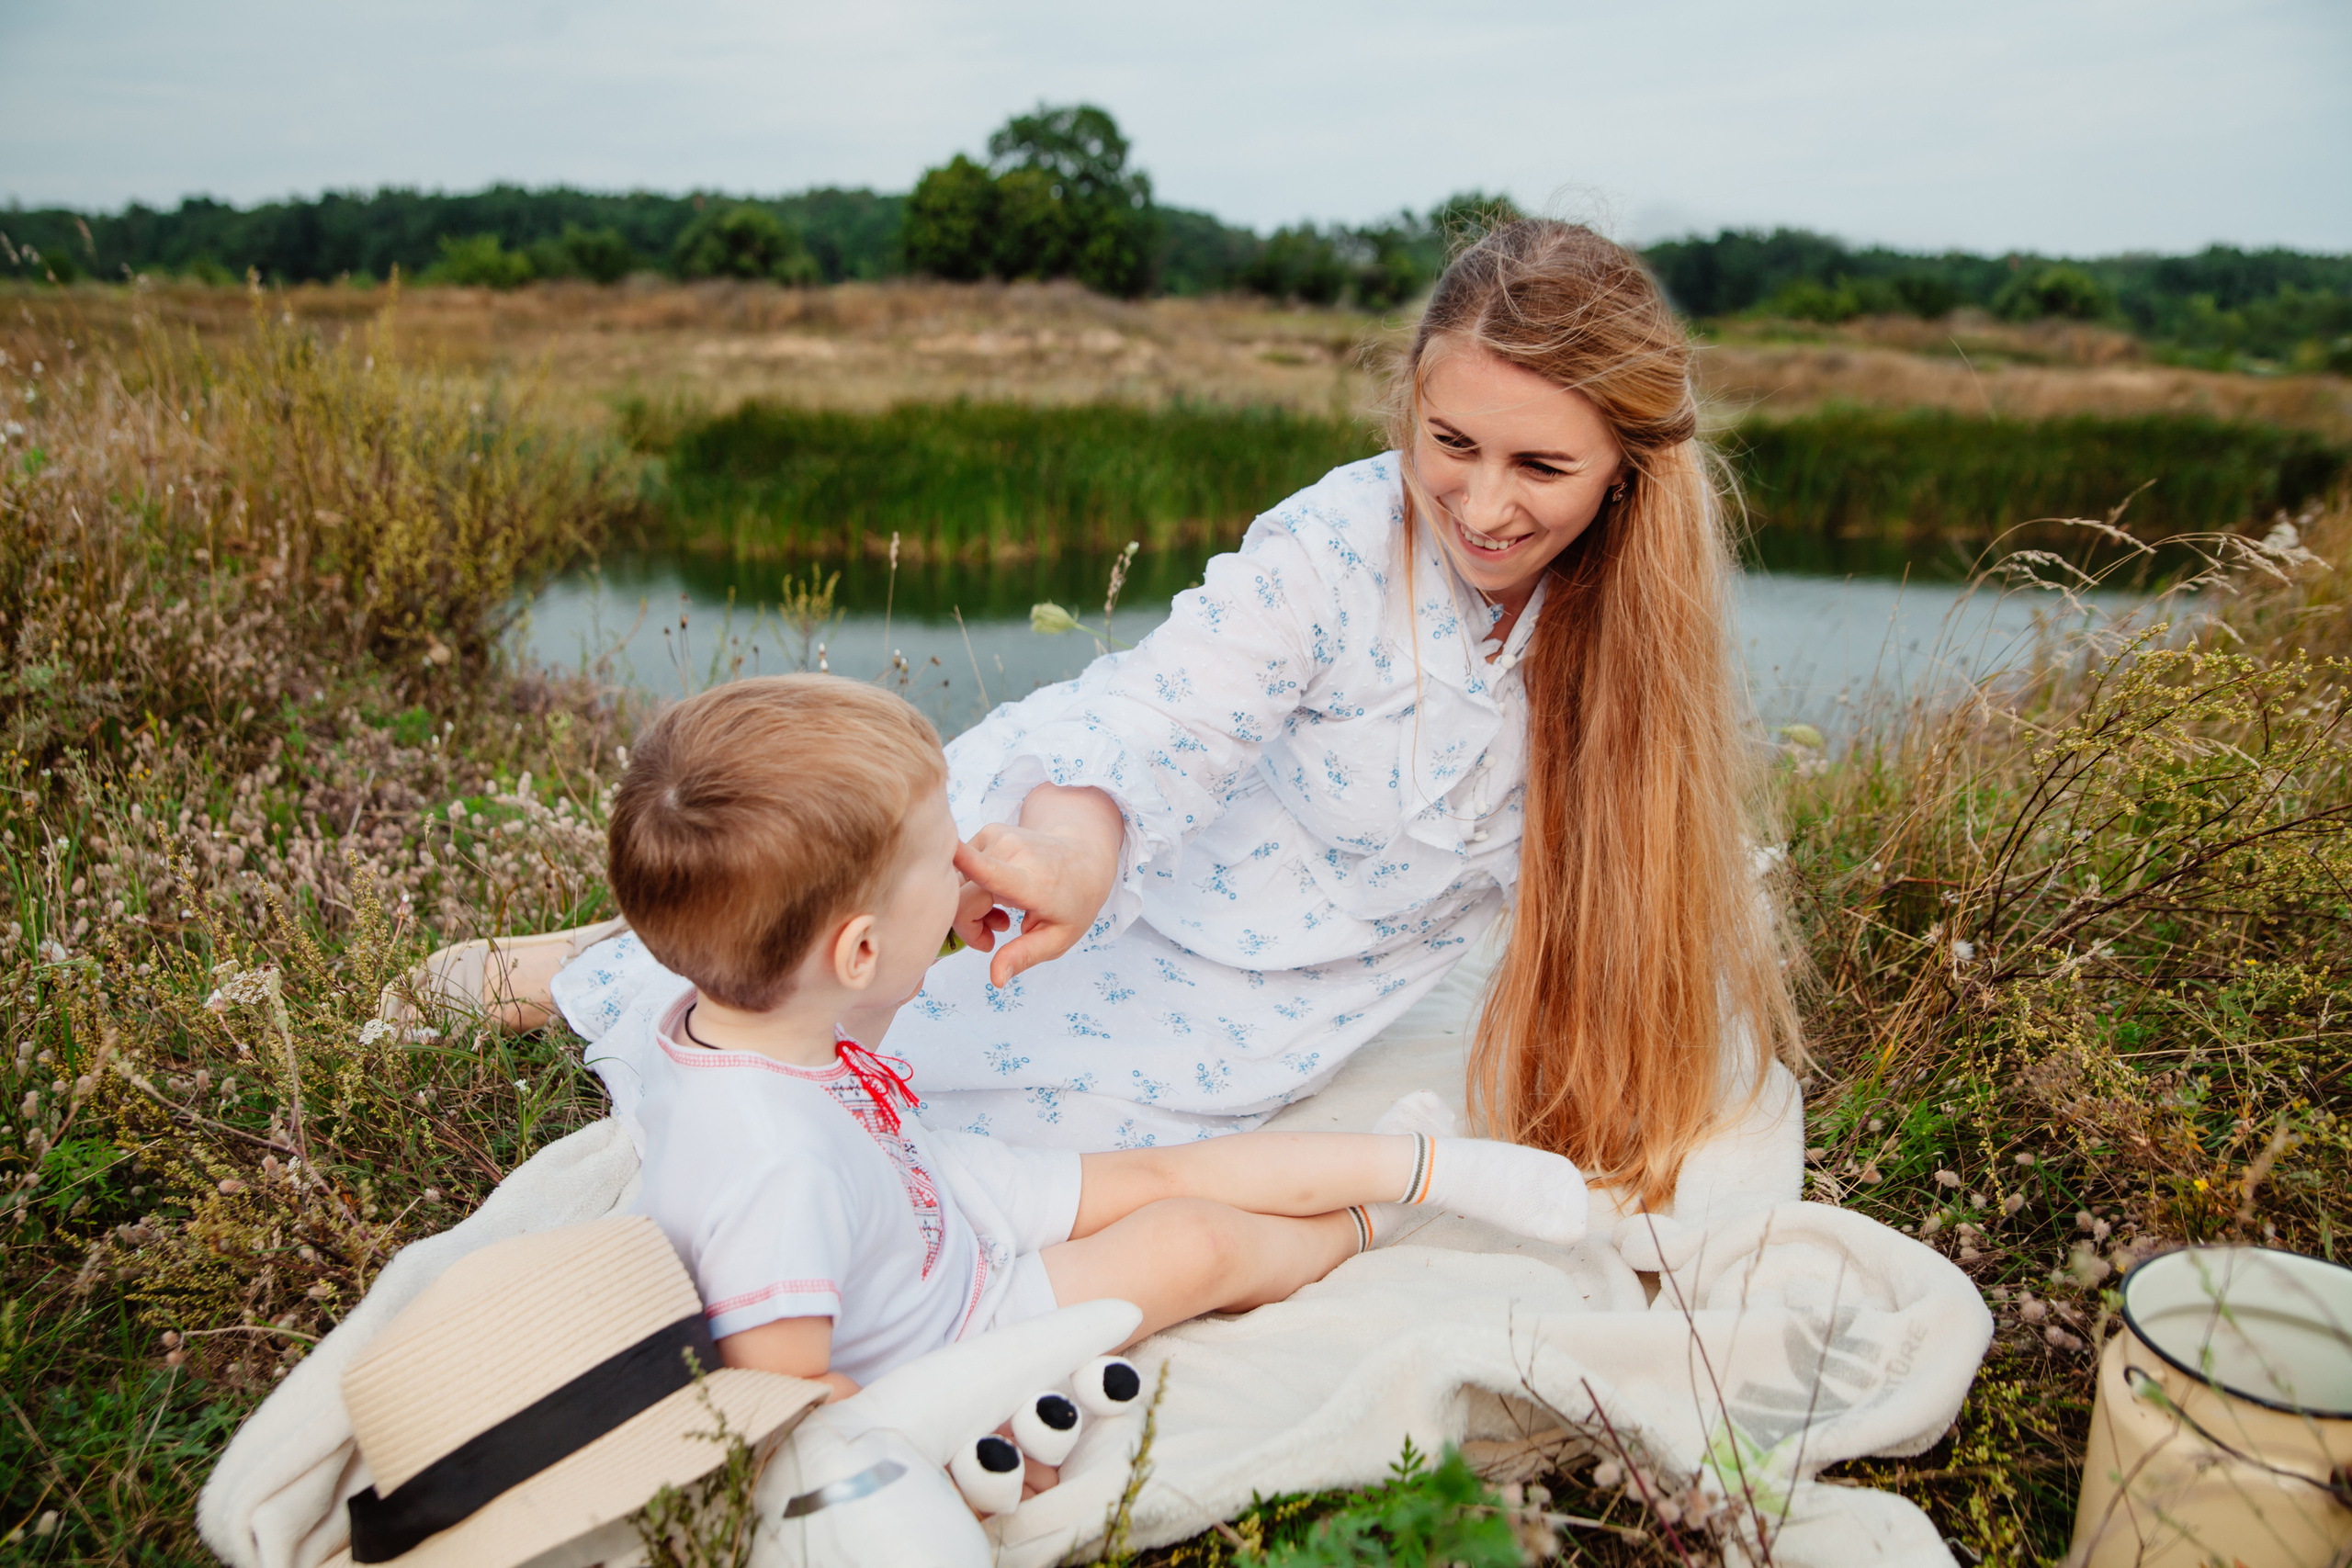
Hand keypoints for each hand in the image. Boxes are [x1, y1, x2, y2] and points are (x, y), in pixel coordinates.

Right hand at [952, 785, 1122, 988]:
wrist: (1085, 858)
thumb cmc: (1072, 903)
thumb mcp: (1058, 939)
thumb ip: (1024, 956)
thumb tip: (996, 979)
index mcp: (1032, 881)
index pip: (992, 873)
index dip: (966, 863)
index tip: (946, 852)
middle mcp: (1013, 853)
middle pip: (961, 898)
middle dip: (967, 926)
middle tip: (993, 938)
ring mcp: (998, 837)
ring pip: (956, 885)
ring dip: (969, 908)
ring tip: (1000, 916)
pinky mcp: (988, 832)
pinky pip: (961, 871)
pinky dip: (971, 890)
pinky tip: (996, 896)